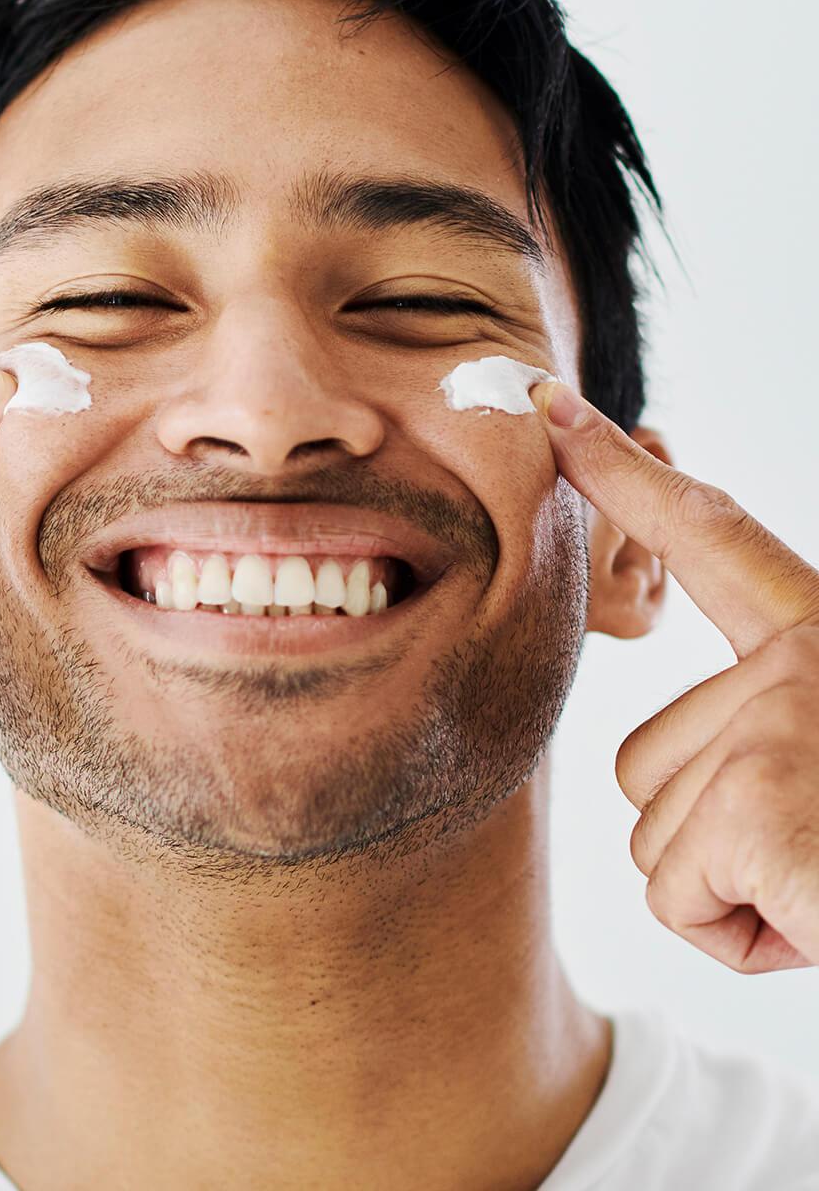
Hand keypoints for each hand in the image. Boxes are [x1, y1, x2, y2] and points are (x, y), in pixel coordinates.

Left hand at [533, 379, 818, 972]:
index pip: (706, 531)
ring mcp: (775, 727)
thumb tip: (711, 798)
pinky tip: (814, 917)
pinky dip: (738, 937)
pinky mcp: (754, 807)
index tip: (552, 408)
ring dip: (730, 887)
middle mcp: (800, 660)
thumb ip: (765, 731)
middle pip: (646, 761)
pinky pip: (674, 898)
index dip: (620, 470)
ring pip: (652, 836)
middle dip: (712, 832)